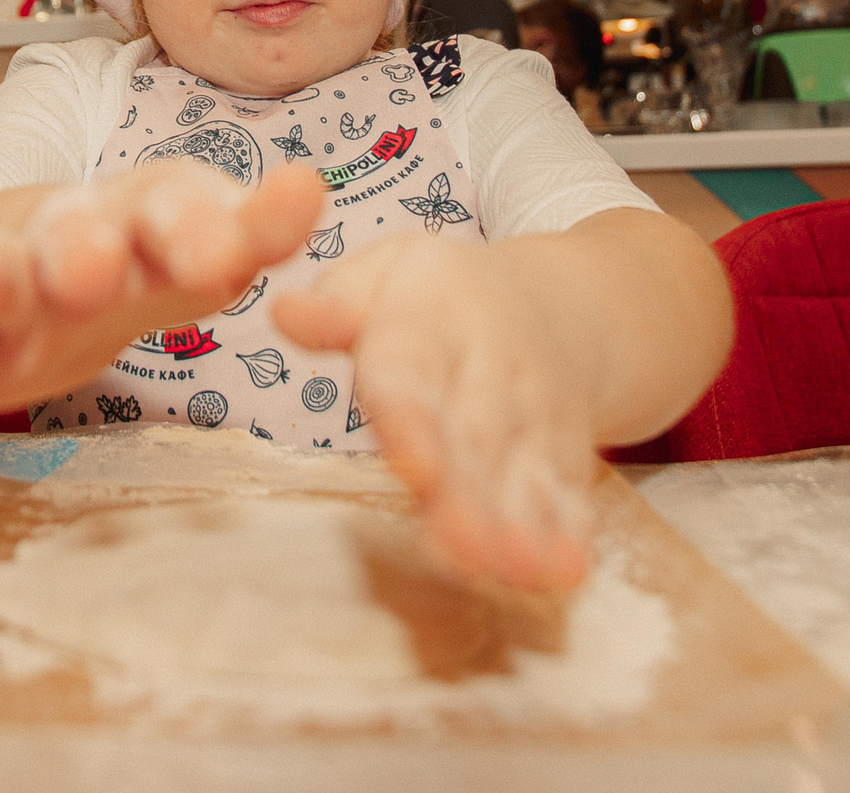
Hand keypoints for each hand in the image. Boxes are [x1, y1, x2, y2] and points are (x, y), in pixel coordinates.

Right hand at [0, 162, 323, 417]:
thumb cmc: (120, 267)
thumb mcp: (187, 257)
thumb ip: (246, 234)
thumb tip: (311, 188)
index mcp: (149, 224)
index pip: (185, 205)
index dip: (219, 221)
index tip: (250, 234)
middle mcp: (81, 241)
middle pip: (83, 232)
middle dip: (89, 247)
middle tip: (94, 271)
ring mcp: (14, 288)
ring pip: (4, 276)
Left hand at [276, 236, 597, 591]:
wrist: (552, 301)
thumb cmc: (434, 299)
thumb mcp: (384, 276)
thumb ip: (336, 305)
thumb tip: (282, 314)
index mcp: (429, 323)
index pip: (413, 376)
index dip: (414, 423)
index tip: (417, 469)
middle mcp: (488, 370)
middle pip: (474, 439)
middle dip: (469, 498)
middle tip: (464, 549)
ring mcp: (533, 414)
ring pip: (523, 472)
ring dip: (520, 526)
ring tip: (519, 572)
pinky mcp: (565, 450)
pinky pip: (566, 490)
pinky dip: (567, 532)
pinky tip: (565, 571)